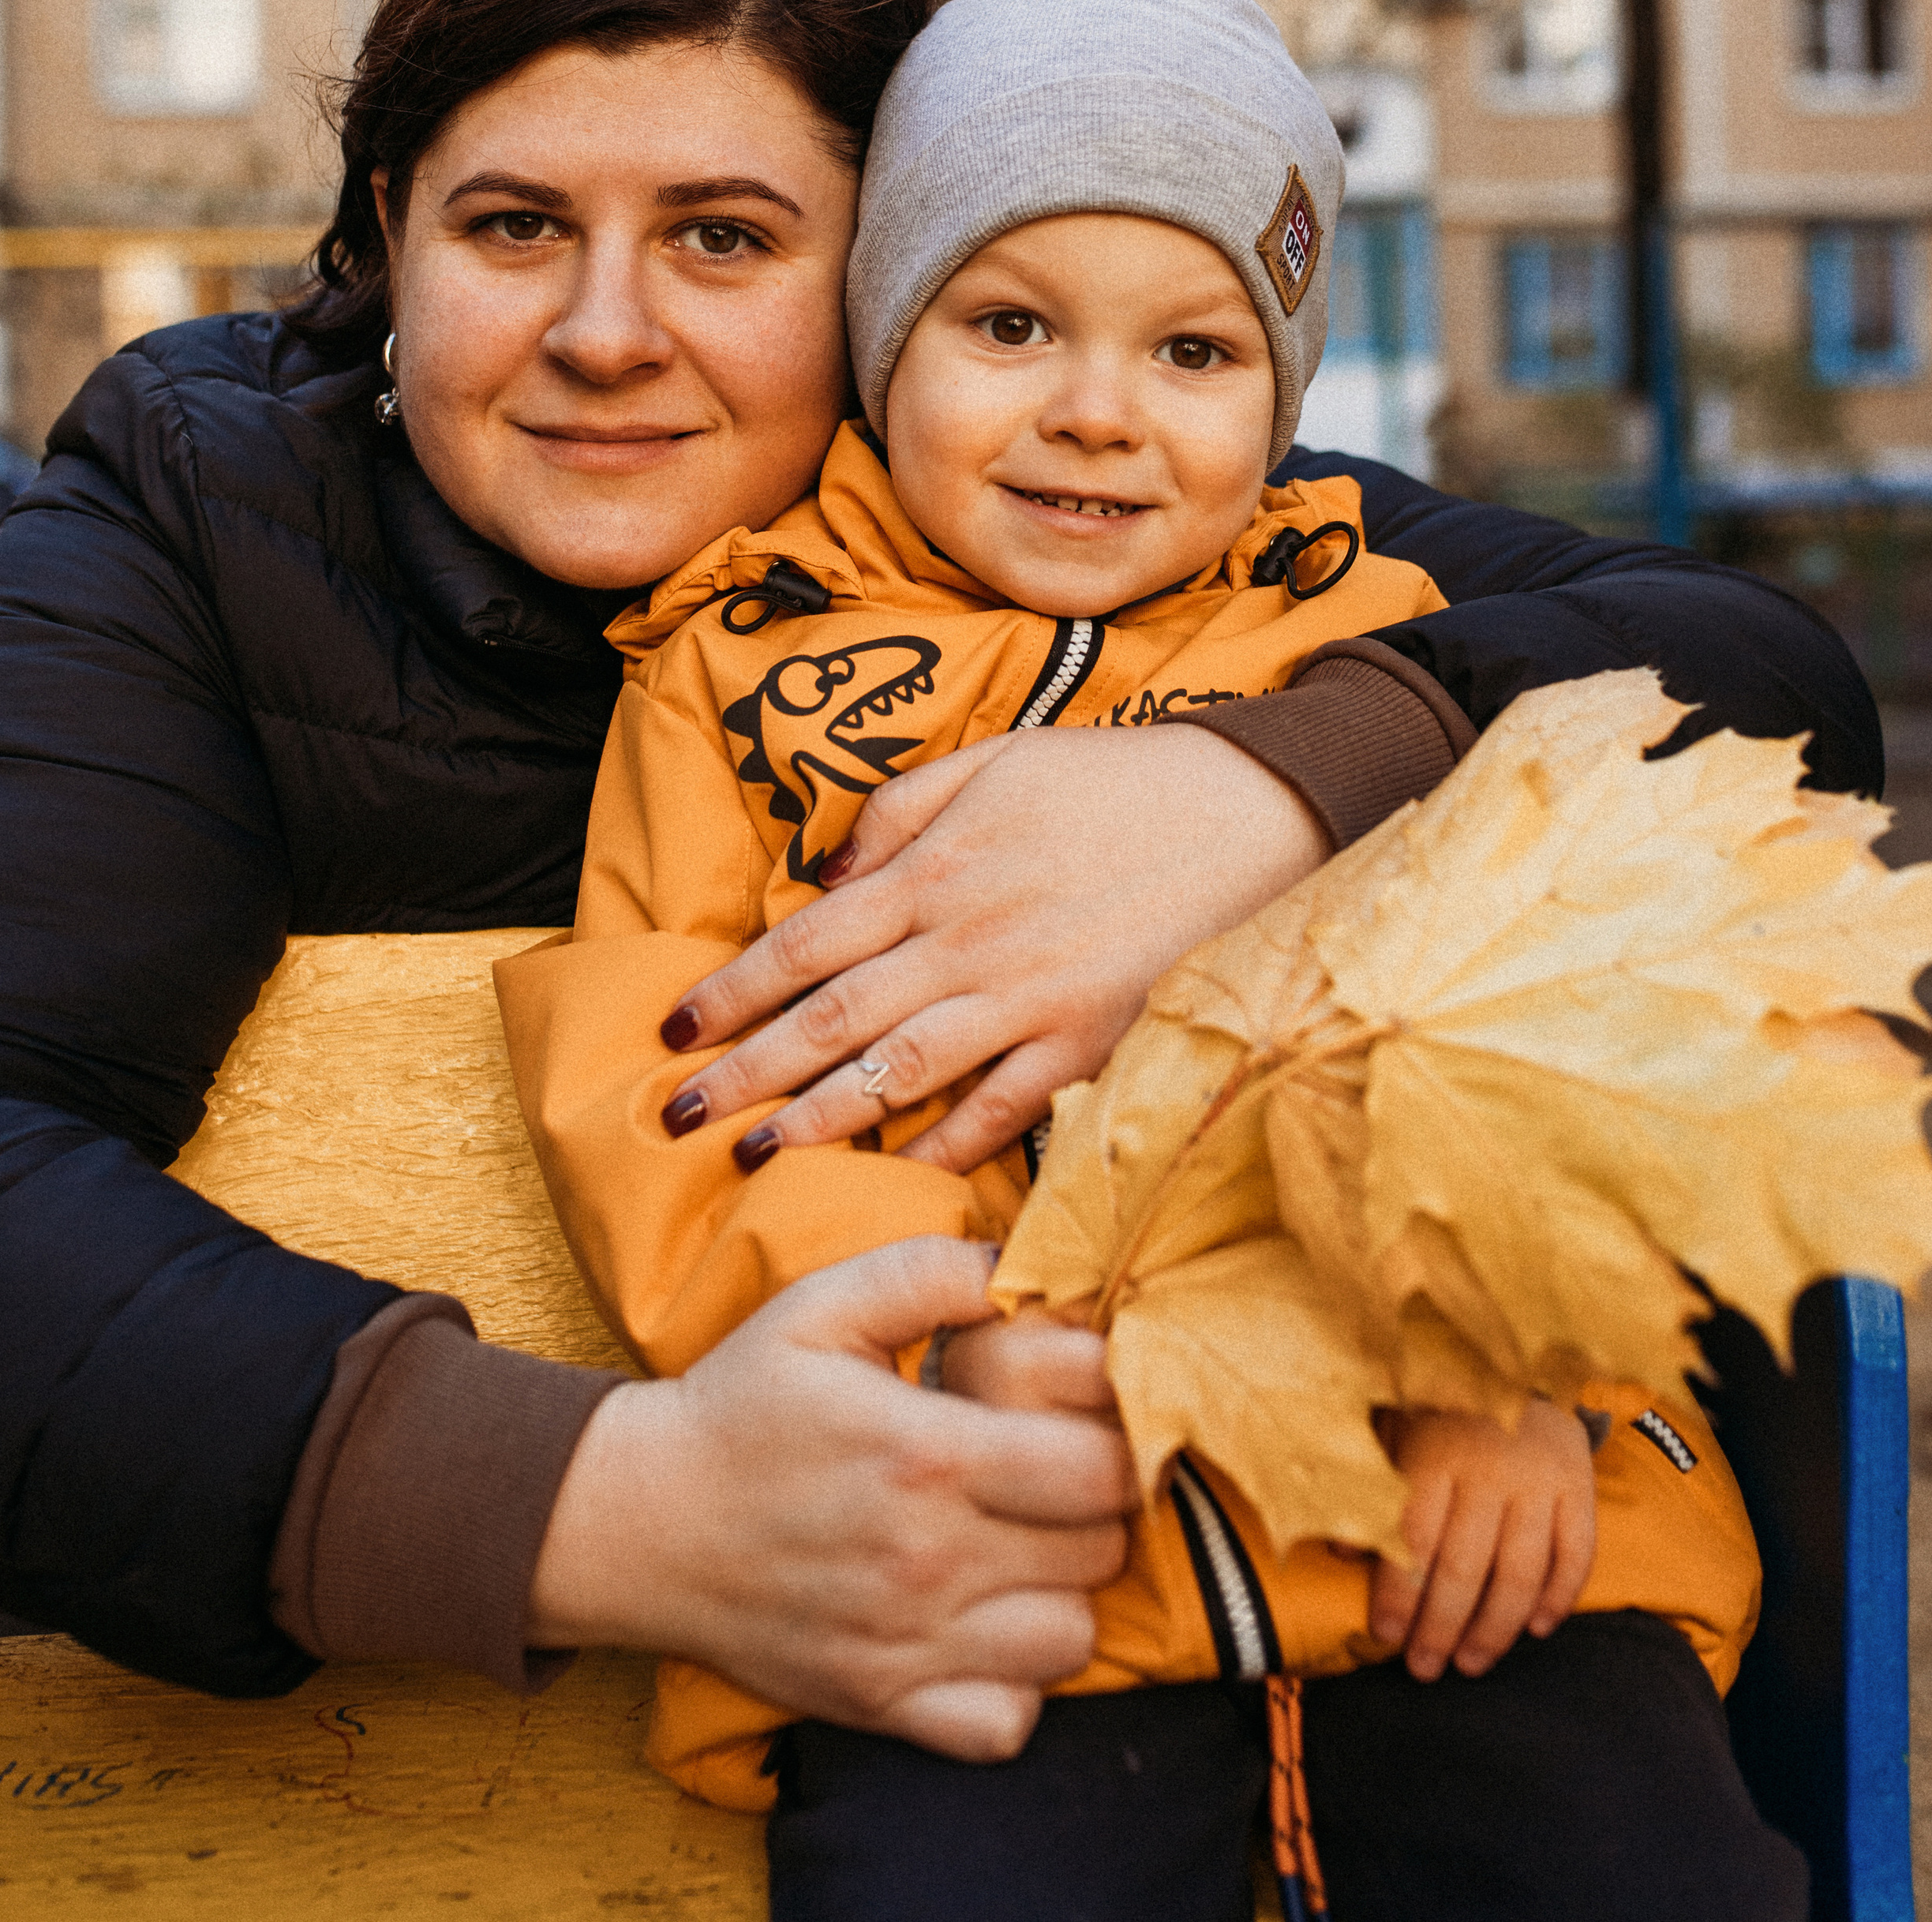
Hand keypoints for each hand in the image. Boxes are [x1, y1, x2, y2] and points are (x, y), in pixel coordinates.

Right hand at [527, 1238, 1136, 1760]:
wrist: (642, 1521)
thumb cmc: (742, 1405)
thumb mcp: (821, 1306)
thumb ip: (928, 1274)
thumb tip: (1020, 1269)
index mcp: (926, 1458)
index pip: (1101, 1470)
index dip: (1117, 1434)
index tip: (1088, 1412)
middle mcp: (927, 1563)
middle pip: (1098, 1552)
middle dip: (1094, 1505)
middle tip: (1052, 1470)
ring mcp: (907, 1647)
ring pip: (1071, 1641)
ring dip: (1063, 1590)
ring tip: (1022, 1544)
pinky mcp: (882, 1706)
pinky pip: (1008, 1724)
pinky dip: (1014, 1682)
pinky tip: (985, 1622)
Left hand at [658, 724, 1329, 1174]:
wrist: (1257, 810)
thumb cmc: (1121, 780)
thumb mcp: (1001, 758)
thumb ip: (903, 810)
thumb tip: (826, 877)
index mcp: (940, 868)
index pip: (807, 942)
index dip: (733, 990)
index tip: (673, 1030)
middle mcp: (970, 940)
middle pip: (832, 1018)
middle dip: (747, 1071)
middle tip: (675, 1118)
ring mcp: (1032, 999)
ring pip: (900, 1073)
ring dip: (819, 1119)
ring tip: (753, 1156)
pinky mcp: (1093, 1043)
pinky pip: (1003, 1109)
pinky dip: (947, 1145)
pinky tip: (893, 1174)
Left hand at [1368, 1400, 1596, 1681]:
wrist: (1514, 1357)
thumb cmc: (1440, 1407)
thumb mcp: (1393, 1431)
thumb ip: (1368, 1488)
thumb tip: (1342, 1552)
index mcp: (1434, 1453)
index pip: (1413, 1539)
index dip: (1397, 1594)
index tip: (1384, 1636)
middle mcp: (1488, 1469)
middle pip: (1463, 1567)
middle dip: (1440, 1627)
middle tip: (1425, 1669)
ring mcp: (1537, 1479)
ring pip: (1519, 1572)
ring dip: (1494, 1629)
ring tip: (1471, 1663)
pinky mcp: (1579, 1485)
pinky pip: (1574, 1554)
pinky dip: (1558, 1598)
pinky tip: (1536, 1629)